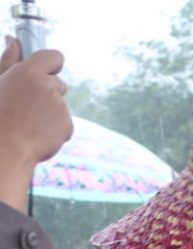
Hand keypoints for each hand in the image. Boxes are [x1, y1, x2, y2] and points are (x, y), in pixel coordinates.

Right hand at [0, 46, 71, 207]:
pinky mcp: (68, 125)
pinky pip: (64, 122)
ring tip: (28, 121)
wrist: (4, 146)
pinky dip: (55, 127)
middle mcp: (48, 86)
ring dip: (50, 111)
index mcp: (29, 72)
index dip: (51, 64)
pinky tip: (37, 132)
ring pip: (60, 105)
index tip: (45, 71)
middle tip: (26, 105)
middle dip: (47, 92)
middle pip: (58, 83)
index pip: (54, 56)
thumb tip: (12, 40)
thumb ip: (9, 60)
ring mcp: (60, 107)